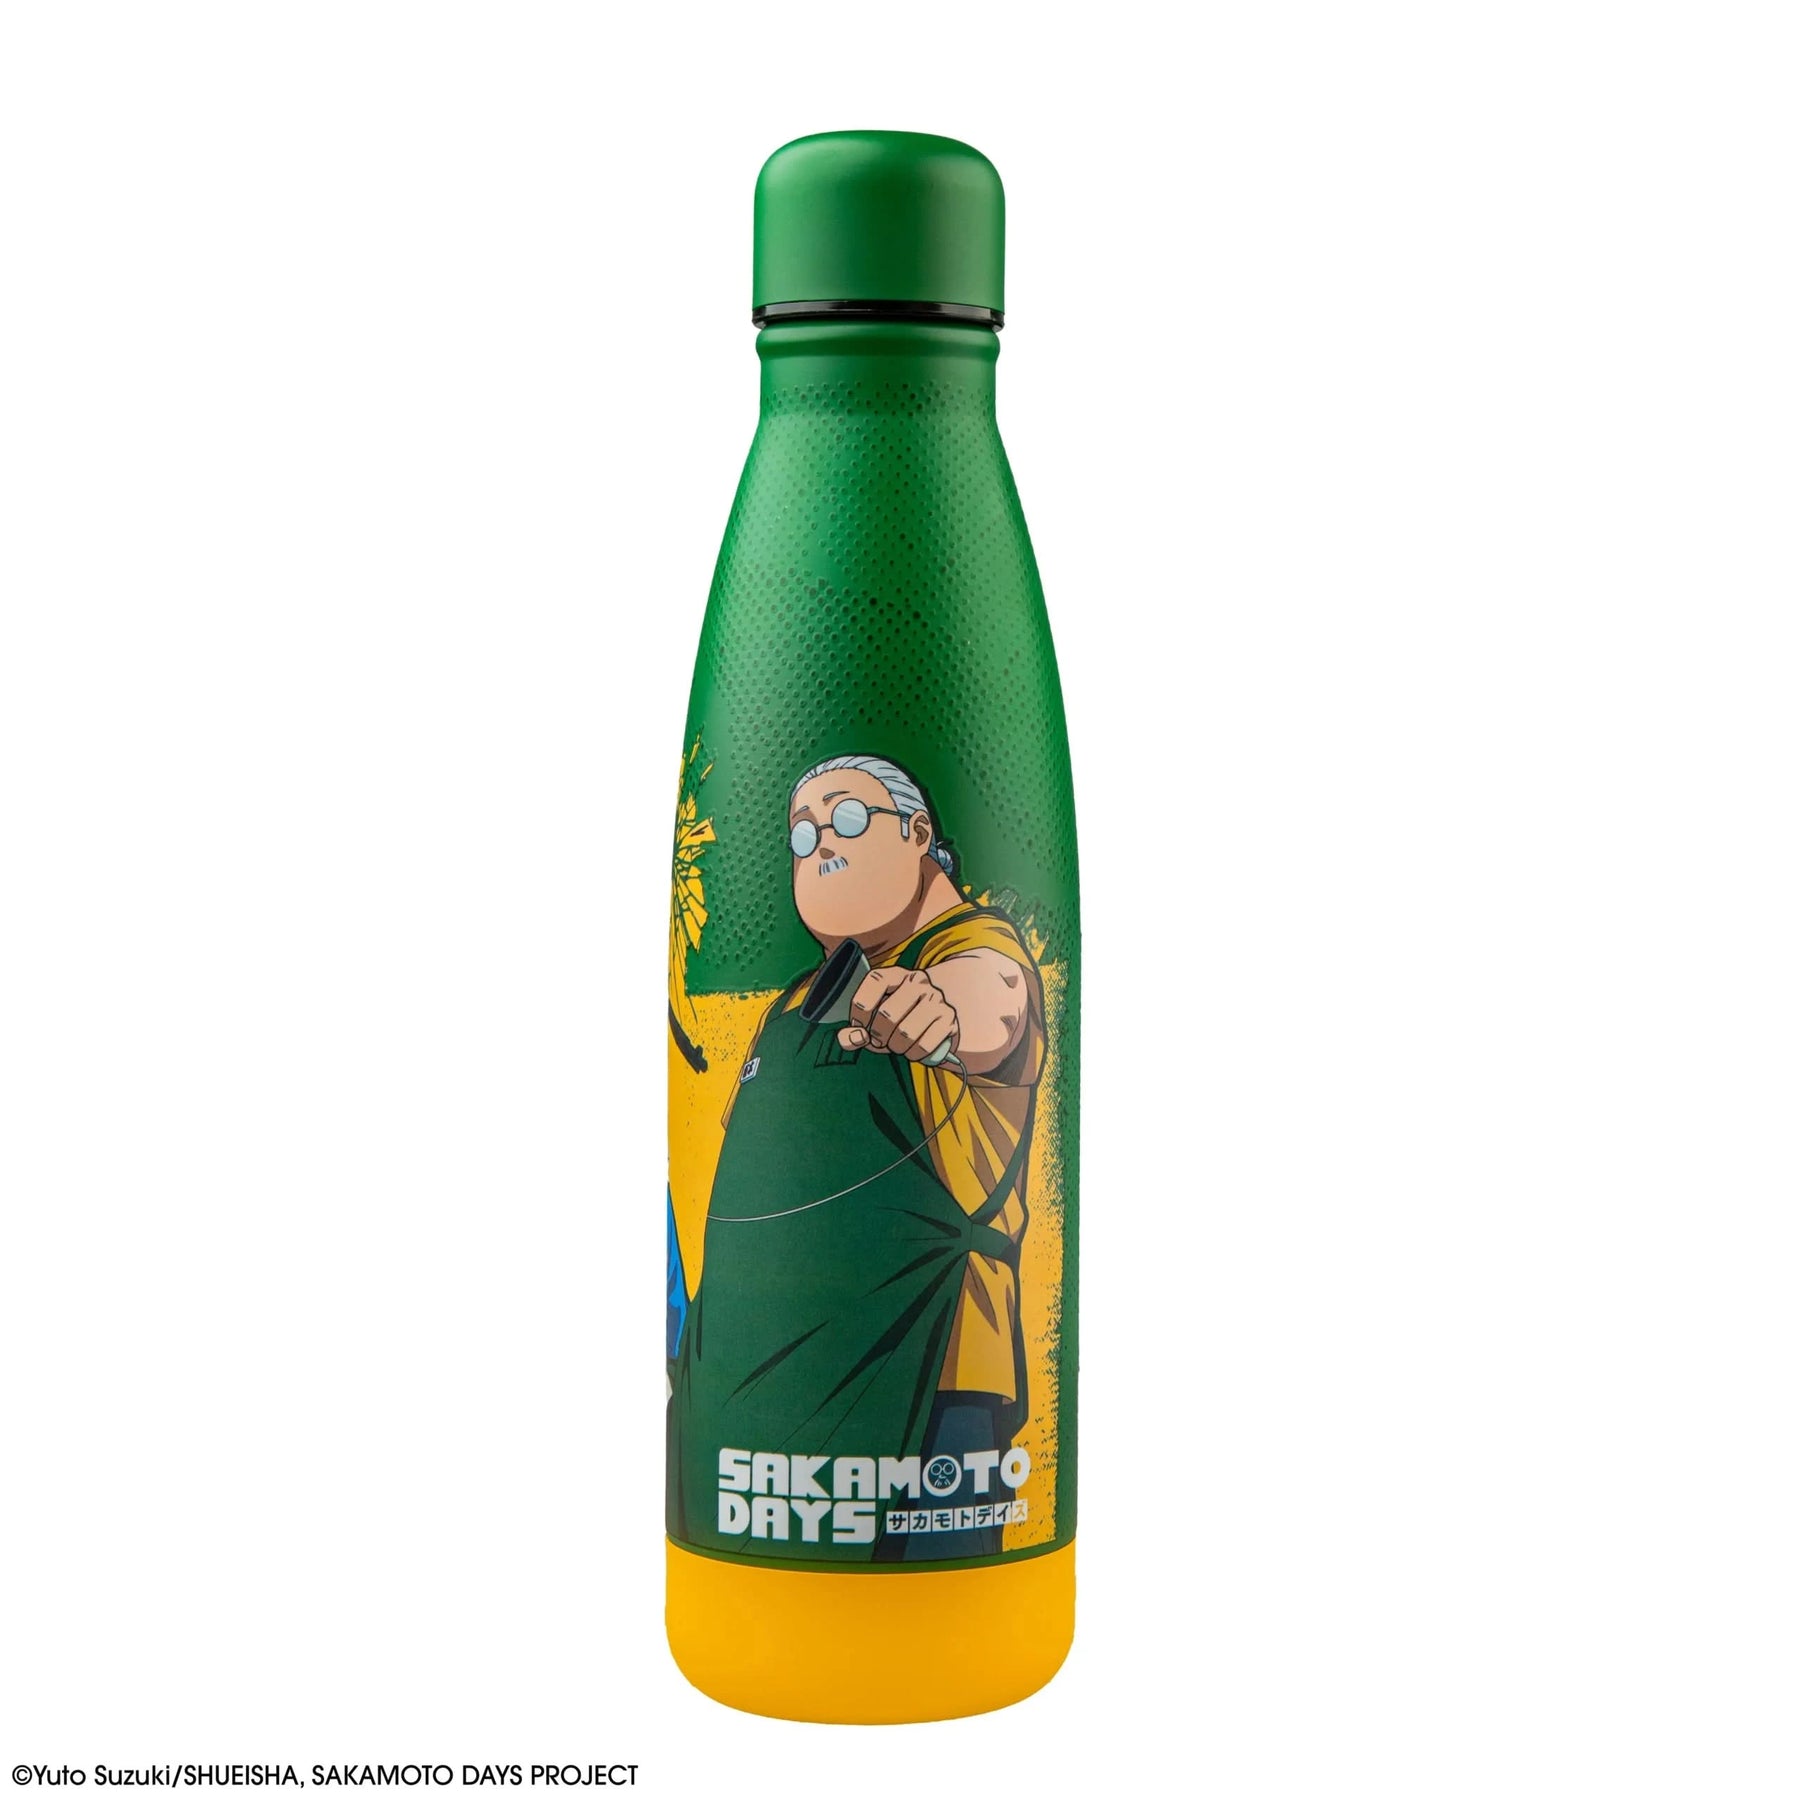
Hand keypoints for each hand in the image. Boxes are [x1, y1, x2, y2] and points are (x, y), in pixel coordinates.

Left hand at [838, 966, 958, 1062]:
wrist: (935, 1025)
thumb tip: (852, 1038)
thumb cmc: (898, 1022)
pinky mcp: (949, 1019)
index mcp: (895, 974)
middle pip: (887, 1014)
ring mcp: (936, 998)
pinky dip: (913, 1055)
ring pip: (905, 1033)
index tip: (859, 1025)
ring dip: (896, 1048)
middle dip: (878, 1036)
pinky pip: (923, 1045)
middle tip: (881, 1041)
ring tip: (898, 1045)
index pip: (875, 981)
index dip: (861, 1008)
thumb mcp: (873, 1023)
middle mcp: (918, 981)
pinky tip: (913, 1050)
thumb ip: (856, 1031)